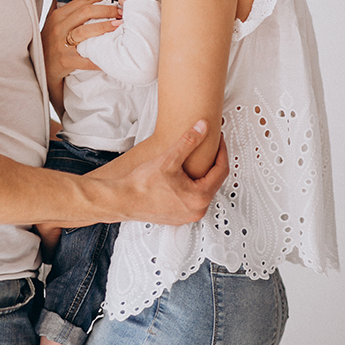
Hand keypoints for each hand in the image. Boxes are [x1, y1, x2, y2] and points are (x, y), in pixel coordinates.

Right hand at [41, 0, 123, 113]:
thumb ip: (56, 6)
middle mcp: (59, 27)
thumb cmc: (48, 43)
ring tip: (119, 25)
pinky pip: (86, 59)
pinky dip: (100, 58)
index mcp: (59, 15)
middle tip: (122, 11)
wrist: (40, 68)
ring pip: (85, 31)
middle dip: (107, 9)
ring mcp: (61, 44)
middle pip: (86, 12)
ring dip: (104, 27)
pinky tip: (112, 56)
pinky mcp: (65, 60)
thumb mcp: (51, 22)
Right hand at [82, 122, 228, 225]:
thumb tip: (203, 127)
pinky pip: (193, 199)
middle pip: (215, 181)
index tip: (219, 139)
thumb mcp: (169, 158)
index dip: (222, 151)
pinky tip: (185, 175)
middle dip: (214, 162)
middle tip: (211, 146)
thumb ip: (189, 141)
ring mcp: (188, 216)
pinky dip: (194, 185)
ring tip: (198, 159)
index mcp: (199, 197)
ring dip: (204, 174)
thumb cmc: (142, 184)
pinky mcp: (179, 217)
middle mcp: (197, 210)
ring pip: (204, 191)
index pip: (221, 170)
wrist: (122, 200)